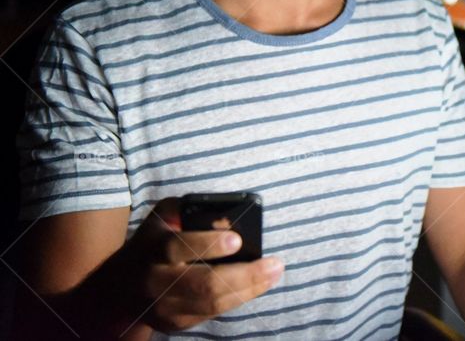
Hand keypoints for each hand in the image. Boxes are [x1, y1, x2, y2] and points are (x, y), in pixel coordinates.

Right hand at [108, 197, 283, 332]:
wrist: (119, 287)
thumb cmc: (153, 242)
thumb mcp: (163, 219)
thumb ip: (189, 211)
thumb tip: (227, 217)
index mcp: (152, 249)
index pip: (177, 247)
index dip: (207, 244)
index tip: (237, 239)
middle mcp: (156, 282)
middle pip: (203, 284)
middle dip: (244, 275)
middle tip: (274, 264)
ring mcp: (164, 308)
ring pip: (211, 304)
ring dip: (249, 289)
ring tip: (274, 273)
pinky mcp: (173, 324)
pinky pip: (211, 314)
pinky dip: (237, 299)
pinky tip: (257, 285)